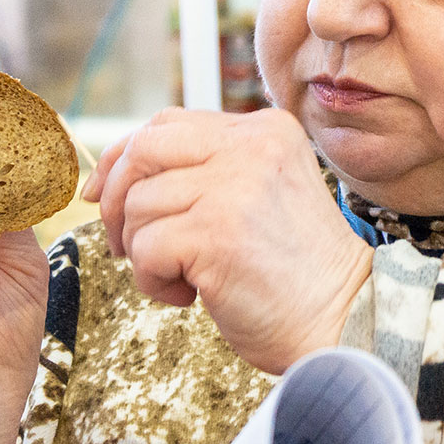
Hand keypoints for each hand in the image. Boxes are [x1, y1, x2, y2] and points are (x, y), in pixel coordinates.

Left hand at [90, 109, 371, 374]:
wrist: (342, 320)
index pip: (167, 123)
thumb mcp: (261, 193)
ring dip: (143, 251)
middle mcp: (250, 147)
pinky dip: (153, 280)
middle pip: (143, 149)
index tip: (101, 193)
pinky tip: (191, 295)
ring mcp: (234, 188)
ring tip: (184, 277)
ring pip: (139, 205)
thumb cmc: (295, 271)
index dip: (122, 157)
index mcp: (264, 131)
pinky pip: (145, 248)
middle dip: (116, 197)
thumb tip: (119, 174)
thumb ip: (210, 170)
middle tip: (127, 242)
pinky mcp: (216, 234)